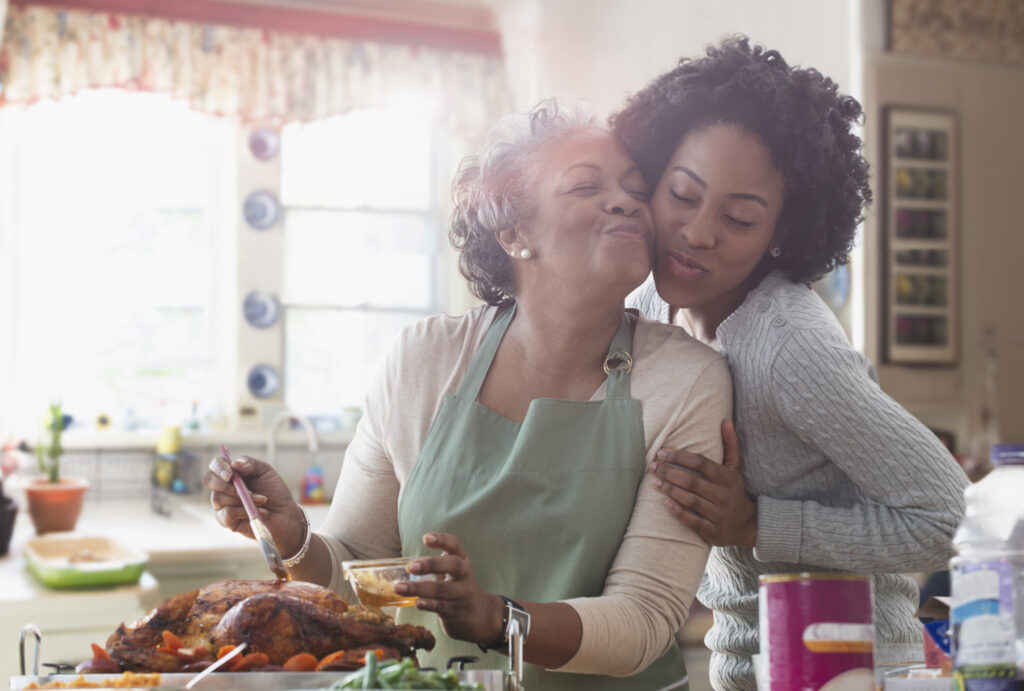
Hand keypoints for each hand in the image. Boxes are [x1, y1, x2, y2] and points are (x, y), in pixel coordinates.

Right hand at [203, 454, 305, 555]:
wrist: (284, 514)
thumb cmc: (274, 491)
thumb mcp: (266, 472)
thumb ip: (251, 464)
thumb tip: (234, 463)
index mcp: (231, 473)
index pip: (215, 465)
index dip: (219, 467)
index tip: (230, 474)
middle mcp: (223, 487)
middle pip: (209, 480)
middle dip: (225, 485)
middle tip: (244, 489)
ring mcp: (222, 504)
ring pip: (218, 497)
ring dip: (242, 498)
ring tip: (262, 500)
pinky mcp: (225, 520)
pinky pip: (227, 513)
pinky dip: (243, 511)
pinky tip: (259, 511)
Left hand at [395, 533, 503, 646]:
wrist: (476, 614)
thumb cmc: (456, 586)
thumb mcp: (452, 571)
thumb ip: (434, 564)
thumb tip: (397, 566)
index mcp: (462, 560)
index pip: (455, 545)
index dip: (442, 540)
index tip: (426, 538)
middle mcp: (465, 575)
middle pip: (453, 565)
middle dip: (431, 565)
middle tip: (410, 567)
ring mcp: (462, 594)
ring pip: (442, 589)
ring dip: (418, 588)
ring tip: (399, 587)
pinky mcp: (456, 611)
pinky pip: (441, 606)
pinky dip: (428, 604)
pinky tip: (417, 603)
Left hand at [649, 420, 757, 547]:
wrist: (747, 525)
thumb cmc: (734, 491)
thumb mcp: (735, 469)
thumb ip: (730, 445)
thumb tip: (725, 421)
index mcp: (727, 478)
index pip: (700, 463)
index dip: (679, 457)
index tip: (661, 452)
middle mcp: (724, 496)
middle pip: (692, 481)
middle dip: (670, 472)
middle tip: (652, 466)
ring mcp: (719, 514)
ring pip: (691, 500)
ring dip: (670, 490)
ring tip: (654, 482)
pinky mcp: (713, 532)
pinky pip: (694, 521)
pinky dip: (679, 512)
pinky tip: (665, 503)